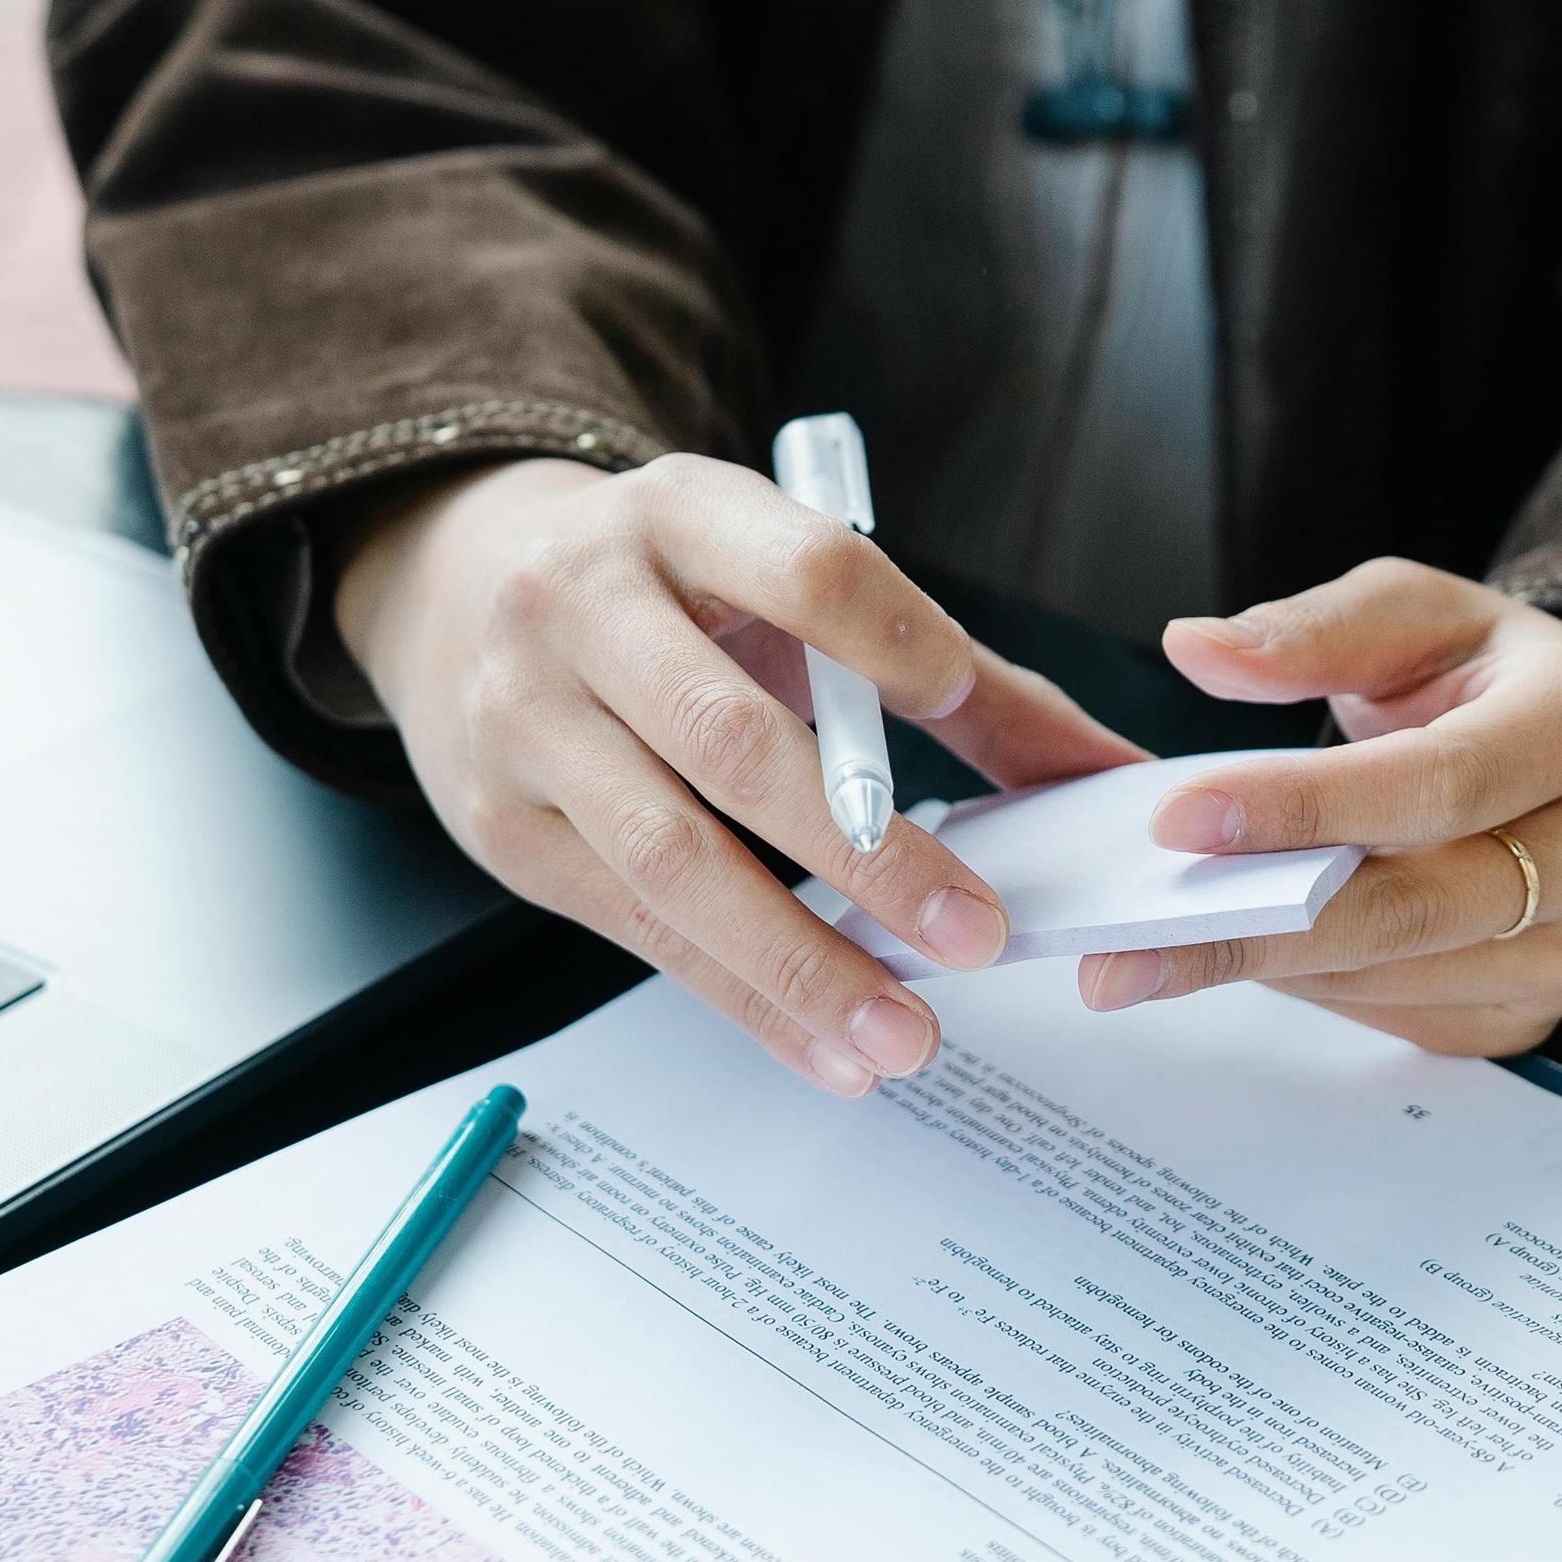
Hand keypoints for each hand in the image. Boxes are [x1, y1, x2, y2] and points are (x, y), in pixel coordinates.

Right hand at [337, 456, 1145, 1092]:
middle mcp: (585, 606)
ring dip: (799, 963)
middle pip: (732, 739)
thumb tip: (1105, 774)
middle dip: (865, 852)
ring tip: (907, 1037)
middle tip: (975, 937)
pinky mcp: (500, 826)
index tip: (957, 707)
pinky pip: (633, 929)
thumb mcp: (786, 583)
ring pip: (672, 855)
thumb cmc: (670, 593)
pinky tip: (825, 1047)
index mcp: (682, 515)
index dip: (890, 641)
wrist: (456, 589)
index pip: (802, 571)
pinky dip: (740, 998)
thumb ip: (954, 674)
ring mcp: (526, 719)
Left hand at [1085, 560, 1561, 1054]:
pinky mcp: (1550, 1012)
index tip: (1176, 819)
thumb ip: (1311, 632)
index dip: (1306, 807)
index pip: (1440, 781)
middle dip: (1256, 929)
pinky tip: (1248, 960)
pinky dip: (1321, 994)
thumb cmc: (1482, 676)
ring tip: (1149, 957)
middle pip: (1420, 907)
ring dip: (1274, 969)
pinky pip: (1415, 1022)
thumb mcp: (1413, 615)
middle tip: (1119, 953)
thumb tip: (1195, 650)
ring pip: (1408, 980)